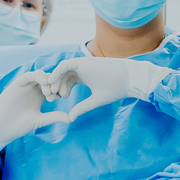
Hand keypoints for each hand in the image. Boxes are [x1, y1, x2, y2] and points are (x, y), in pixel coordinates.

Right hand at [0, 73, 70, 167]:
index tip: (63, 97)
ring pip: (40, 75)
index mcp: (40, 97)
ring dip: (48, 80)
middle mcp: (34, 90)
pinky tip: (44, 83)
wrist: (0, 127)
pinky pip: (29, 75)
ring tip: (50, 92)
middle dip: (55, 84)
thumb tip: (71, 119)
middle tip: (57, 94)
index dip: (60, 89)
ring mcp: (26, 86)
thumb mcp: (39, 120)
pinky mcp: (17, 84)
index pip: (54, 87)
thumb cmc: (19, 126)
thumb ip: (53, 117)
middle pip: (49, 79)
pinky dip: (38, 76)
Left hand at [45, 57, 171, 120]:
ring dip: (55, 81)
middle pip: (61, 76)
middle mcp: (81, 70)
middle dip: (55, 86)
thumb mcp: (96, 100)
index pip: (67, 82)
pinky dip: (57, 72)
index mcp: (84, 77)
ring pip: (61, 71)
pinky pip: (64, 65)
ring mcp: (81, 64)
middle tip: (52, 98)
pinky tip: (53, 82)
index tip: (57, 101)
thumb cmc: (116, 89)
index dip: (61, 91)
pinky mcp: (82, 61)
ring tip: (55, 93)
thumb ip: (82, 107)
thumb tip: (70, 118)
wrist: (128, 79)